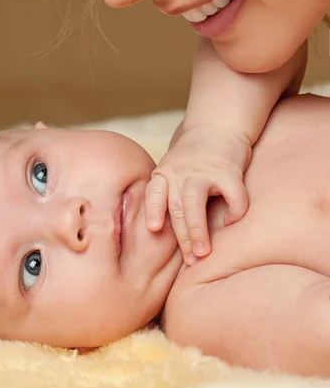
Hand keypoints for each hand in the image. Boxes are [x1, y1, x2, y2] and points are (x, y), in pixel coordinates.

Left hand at [145, 127, 250, 264]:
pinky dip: (234, 211)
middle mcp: (180, 172)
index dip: (152, 211)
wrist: (216, 126)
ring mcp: (203, 171)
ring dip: (197, 230)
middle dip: (182, 237)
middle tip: (190, 261)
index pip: (154, 193)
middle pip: (175, 207)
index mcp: (164, 174)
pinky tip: (232, 221)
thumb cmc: (192, 159)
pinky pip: (232, 194)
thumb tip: (160, 235)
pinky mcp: (228, 171)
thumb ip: (167, 194)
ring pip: (194, 203)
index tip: (153, 229)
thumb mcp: (172, 170)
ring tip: (202, 253)